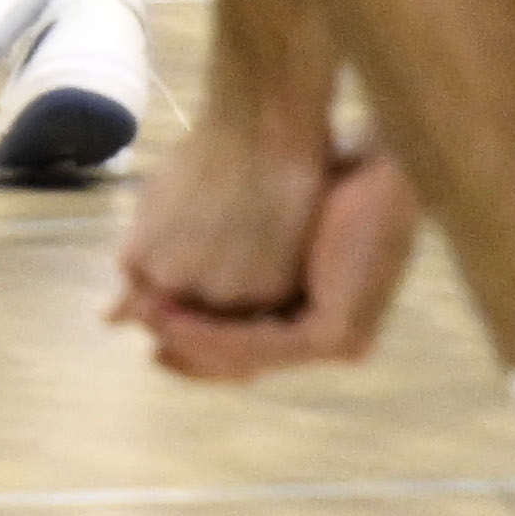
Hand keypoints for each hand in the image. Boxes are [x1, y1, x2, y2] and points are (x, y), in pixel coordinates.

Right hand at [111, 115, 423, 382]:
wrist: (368, 157)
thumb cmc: (312, 173)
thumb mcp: (251, 220)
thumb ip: (207, 249)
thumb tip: (146, 266)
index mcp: (315, 307)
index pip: (246, 340)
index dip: (197, 340)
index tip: (147, 324)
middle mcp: (329, 335)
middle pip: (243, 358)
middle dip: (191, 357)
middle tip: (147, 351)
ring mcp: (335, 340)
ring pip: (247, 354)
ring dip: (193, 345)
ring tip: (148, 325)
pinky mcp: (334, 335)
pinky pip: (262, 344)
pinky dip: (215, 336)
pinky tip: (176, 320)